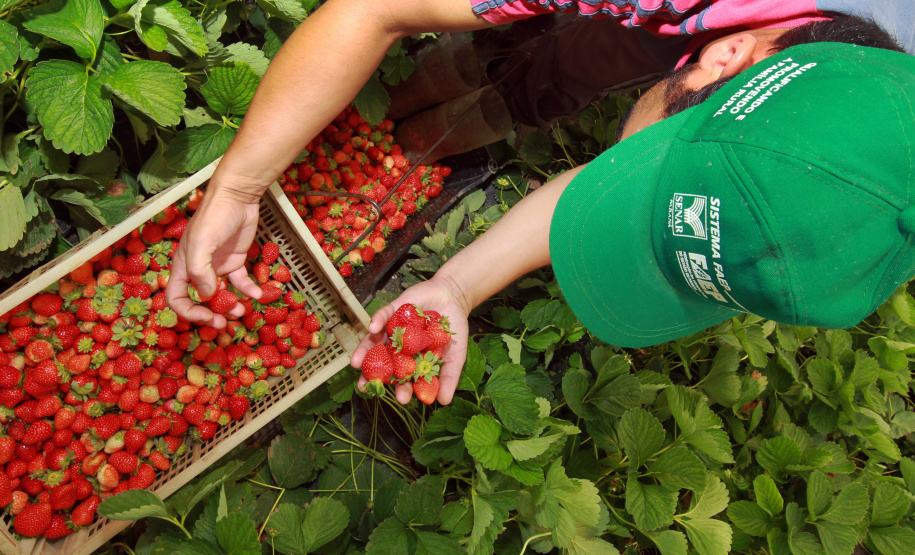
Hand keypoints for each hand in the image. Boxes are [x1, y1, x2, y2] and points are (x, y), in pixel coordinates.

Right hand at [165, 188, 263, 327]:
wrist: (237, 196)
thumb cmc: (214, 217)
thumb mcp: (202, 244)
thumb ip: (201, 272)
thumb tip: (208, 296)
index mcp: (184, 267)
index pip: (177, 298)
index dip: (188, 312)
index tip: (207, 317)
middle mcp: (199, 269)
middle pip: (199, 300)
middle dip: (210, 314)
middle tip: (225, 323)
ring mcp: (217, 266)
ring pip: (221, 294)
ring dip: (231, 306)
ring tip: (242, 312)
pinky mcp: (235, 261)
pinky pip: (241, 281)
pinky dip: (249, 290)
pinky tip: (258, 295)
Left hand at [351, 275, 470, 404]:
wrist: (455, 298)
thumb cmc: (453, 330)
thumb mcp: (455, 356)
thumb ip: (448, 377)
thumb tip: (444, 402)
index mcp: (412, 360)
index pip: (404, 378)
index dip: (402, 389)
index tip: (401, 399)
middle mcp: (399, 347)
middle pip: (383, 364)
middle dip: (373, 375)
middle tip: (363, 387)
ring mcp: (394, 329)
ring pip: (375, 342)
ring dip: (364, 352)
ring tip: (356, 363)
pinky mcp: (394, 310)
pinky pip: (383, 316)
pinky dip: (377, 321)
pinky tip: (372, 328)